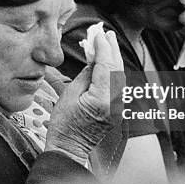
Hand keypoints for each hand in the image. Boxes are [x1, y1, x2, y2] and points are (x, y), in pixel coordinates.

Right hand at [45, 30, 123, 163]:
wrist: (69, 149)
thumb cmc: (64, 126)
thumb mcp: (69, 95)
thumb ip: (85, 75)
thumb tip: (93, 61)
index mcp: (102, 98)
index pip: (106, 65)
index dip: (103, 47)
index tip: (98, 34)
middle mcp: (115, 102)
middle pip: (117, 68)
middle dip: (112, 49)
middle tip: (106, 33)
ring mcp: (118, 107)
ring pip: (120, 76)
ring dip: (113, 58)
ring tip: (107, 43)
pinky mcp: (116, 110)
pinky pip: (117, 84)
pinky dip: (112, 71)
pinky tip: (107, 63)